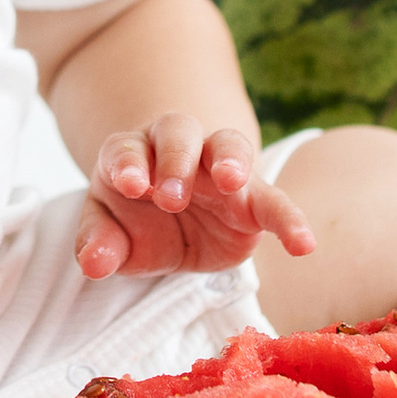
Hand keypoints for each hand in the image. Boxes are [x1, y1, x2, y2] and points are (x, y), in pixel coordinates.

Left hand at [75, 118, 317, 281]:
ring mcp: (218, 170)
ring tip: (231, 180)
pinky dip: (290, 219)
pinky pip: (275, 202)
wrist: (172, 225)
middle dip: (176, 159)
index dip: (128, 163)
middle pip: (179, 133)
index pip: (127, 149)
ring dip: (231, 159)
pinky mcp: (253, 200)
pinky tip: (303, 244)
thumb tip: (93, 264)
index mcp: (134, 154)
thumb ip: (99, 244)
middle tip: (170, 195)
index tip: (130, 185)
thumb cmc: (135, 222)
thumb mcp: (111, 235)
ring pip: (229, 145)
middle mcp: (178, 151)